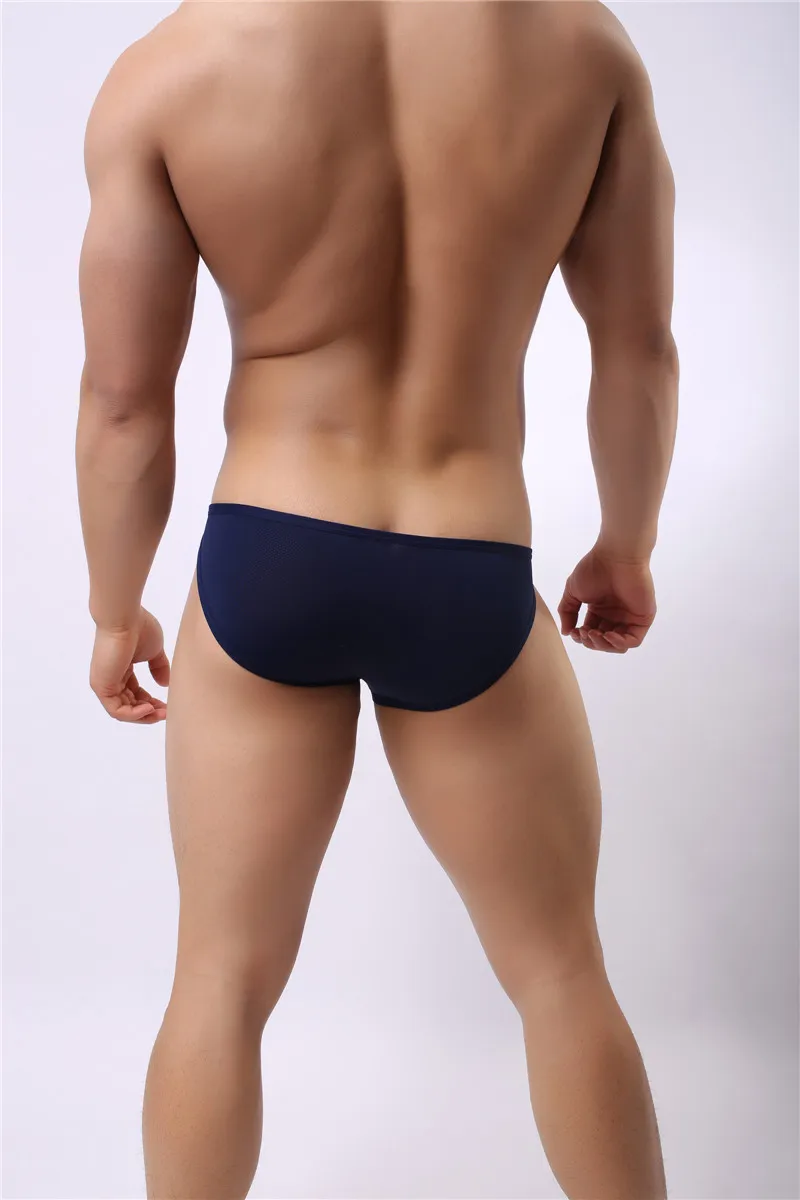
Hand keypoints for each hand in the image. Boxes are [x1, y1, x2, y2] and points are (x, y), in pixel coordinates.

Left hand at [89, 606, 169, 721]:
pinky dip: (133, 714)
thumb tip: (165, 684)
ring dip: (143, 716)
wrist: (124, 618)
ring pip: (123, 711)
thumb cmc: (138, 628)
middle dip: (149, 712)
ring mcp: (105, 683)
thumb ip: (159, 667)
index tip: (167, 705)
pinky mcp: (102, 686)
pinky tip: (149, 709)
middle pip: (130, 705)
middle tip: (166, 713)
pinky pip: (116, 710)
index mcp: (122, 669)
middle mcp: (111, 678)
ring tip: (161, 713)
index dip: (151, 702)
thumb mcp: (154, 651)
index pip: (135, 694)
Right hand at [558, 545, 655, 652]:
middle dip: (591, 642)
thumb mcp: (573, 591)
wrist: (616, 556)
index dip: (582, 637)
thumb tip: (566, 632)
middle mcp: (615, 615)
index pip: (592, 633)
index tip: (575, 632)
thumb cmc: (594, 568)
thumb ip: (567, 612)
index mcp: (600, 609)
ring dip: (604, 645)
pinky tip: (608, 636)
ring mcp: (630, 617)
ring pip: (618, 645)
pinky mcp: (643, 618)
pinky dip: (620, 643)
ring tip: (594, 634)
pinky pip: (633, 640)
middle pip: (604, 642)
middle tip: (584, 633)